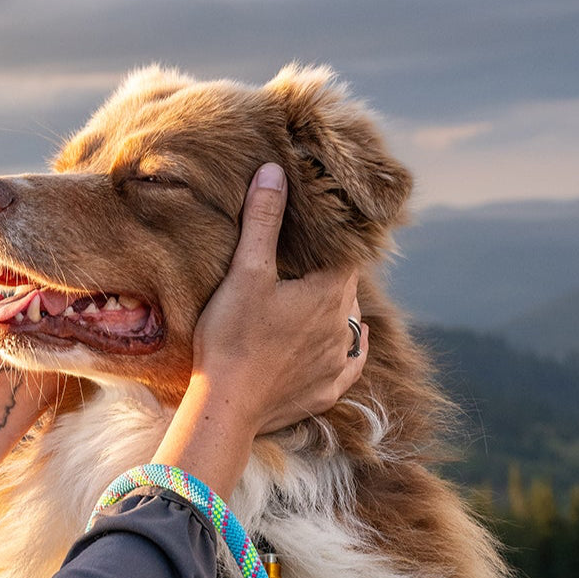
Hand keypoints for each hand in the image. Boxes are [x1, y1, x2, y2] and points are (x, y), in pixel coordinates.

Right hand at [151, 164, 367, 495]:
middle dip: (333, 269)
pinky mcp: (327, 390)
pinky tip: (348, 339)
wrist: (227, 406)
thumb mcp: (245, 272)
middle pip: (348, 287)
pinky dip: (349, 348)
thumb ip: (263, 221)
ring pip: (350, 323)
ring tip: (319, 293)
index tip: (324, 224)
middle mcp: (343, 327)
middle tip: (312, 256)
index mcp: (330, 293)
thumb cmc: (232, 337)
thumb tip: (276, 171)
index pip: (348, 253)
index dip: (338, 236)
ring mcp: (337, 362)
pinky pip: (350, 364)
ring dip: (337, 307)